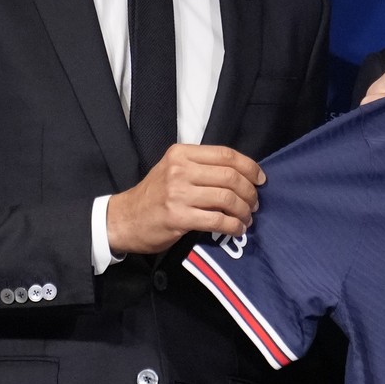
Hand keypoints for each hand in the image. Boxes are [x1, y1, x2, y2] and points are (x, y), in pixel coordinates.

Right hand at [106, 144, 263, 253]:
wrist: (124, 219)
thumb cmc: (154, 195)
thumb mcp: (173, 169)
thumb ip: (201, 166)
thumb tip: (241, 174)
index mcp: (181, 154)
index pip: (225, 155)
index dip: (249, 166)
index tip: (260, 179)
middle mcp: (180, 170)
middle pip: (230, 176)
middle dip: (249, 191)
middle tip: (254, 203)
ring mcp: (178, 194)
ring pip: (226, 198)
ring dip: (244, 210)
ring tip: (247, 217)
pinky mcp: (178, 217)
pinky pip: (216, 220)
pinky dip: (233, 226)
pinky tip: (237, 229)